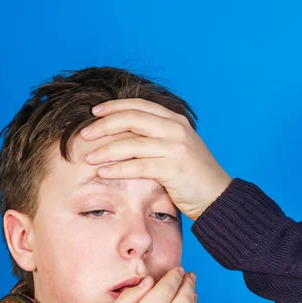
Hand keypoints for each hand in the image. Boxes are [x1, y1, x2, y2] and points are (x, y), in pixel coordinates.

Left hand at [81, 98, 232, 220]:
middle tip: (84, 134)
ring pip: (131, 143)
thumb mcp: (176, 149)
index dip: (114, 107)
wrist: (217, 197)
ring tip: (88, 158)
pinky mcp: (173, 169)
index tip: (93, 112)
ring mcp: (175, 148)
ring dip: (106, 149)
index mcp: (175, 120)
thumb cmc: (192, 176)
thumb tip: (123, 137)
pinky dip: (118, 169)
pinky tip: (103, 173)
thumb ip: (155, 139)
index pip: (139, 106)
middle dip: (104, 125)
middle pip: (131, 119)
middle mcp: (175, 129)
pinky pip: (138, 166)